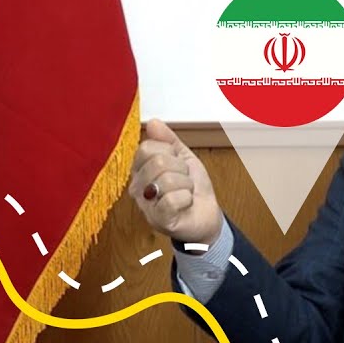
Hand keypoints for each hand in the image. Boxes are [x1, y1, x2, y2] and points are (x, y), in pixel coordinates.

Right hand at [128, 118, 221, 244]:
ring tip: (185, 193)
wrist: (207, 215)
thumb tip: (153, 122)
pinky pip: (172, 200)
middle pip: (157, 162)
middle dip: (181, 169)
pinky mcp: (157, 220)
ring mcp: (145, 205)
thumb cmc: (192, 187)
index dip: (170, 152)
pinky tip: (185, 204)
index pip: (147, 147)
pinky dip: (186, 199)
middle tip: (183, 180)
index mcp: (140, 169)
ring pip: (167, 180)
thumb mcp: (183, 157)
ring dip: (186, 185)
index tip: (177, 163)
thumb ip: (167, 140)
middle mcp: (137, 187)